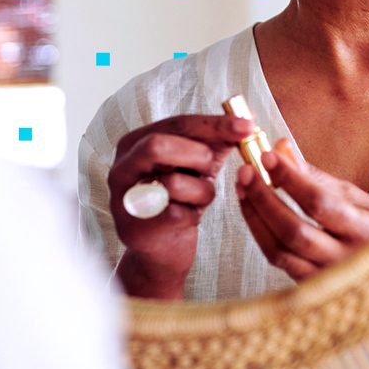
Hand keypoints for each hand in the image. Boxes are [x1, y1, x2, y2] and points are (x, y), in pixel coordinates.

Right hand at [108, 115, 254, 299]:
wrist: (163, 250)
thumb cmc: (180, 200)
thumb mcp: (196, 164)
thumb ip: (217, 140)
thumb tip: (247, 117)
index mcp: (133, 144)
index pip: (176, 123)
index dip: (213, 124)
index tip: (247, 126)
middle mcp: (121, 169)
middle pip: (158, 145)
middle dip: (197, 156)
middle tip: (211, 169)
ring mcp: (124, 201)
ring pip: (173, 182)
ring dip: (201, 191)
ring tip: (198, 200)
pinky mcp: (137, 230)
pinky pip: (179, 214)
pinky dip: (194, 215)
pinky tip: (189, 218)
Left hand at [235, 138, 368, 281]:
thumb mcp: (354, 197)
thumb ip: (316, 176)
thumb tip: (281, 147)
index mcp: (366, 231)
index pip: (320, 203)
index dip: (290, 178)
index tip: (268, 156)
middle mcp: (346, 259)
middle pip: (293, 230)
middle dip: (263, 198)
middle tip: (246, 172)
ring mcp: (326, 278)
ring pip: (279, 250)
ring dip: (255, 215)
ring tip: (243, 188)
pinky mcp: (308, 287)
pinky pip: (277, 260)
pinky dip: (260, 233)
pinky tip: (253, 212)